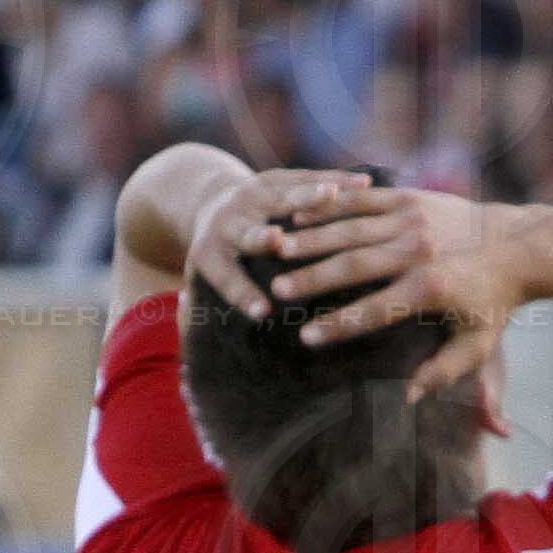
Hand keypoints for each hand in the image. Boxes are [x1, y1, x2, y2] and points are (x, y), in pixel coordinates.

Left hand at [179, 166, 370, 322]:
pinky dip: (334, 181)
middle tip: (275, 241)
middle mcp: (229, 222)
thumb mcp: (203, 287)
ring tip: (332, 195)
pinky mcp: (274, 179)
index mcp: (211, 255)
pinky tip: (364, 184)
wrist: (211, 208)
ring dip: (307, 197)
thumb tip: (187, 374)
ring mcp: (251, 196)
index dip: (243, 294)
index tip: (262, 313)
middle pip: (248, 232)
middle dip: (262, 237)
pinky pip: (306, 178)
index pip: (226, 277)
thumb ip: (198, 319)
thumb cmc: (219, 265)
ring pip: (281, 197)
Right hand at [259, 183, 531, 408]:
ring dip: (311, 240)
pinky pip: (360, 201)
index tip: (307, 338)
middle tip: (277, 291)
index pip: (373, 310)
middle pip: (352, 266)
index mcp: (430, 289)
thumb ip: (443, 372)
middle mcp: (416, 251)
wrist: (520, 246)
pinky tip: (298, 215)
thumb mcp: (477, 345)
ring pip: (350, 230)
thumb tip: (407, 397)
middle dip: (312, 279)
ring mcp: (411, 220)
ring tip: (278, 252)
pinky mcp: (408, 197)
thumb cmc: (495, 303)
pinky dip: (328, 208)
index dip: (338, 325)